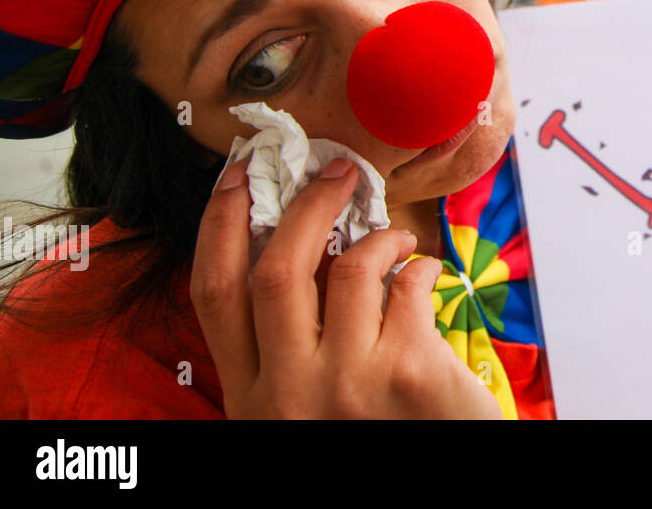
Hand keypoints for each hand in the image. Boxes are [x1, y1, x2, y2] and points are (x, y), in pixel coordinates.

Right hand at [190, 158, 502, 418]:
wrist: (438, 487)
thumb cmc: (374, 433)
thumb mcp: (302, 403)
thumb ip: (288, 341)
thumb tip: (298, 241)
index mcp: (248, 397)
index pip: (213, 293)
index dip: (219, 223)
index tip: (238, 175)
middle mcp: (286, 394)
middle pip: (276, 269)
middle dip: (307, 205)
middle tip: (336, 173)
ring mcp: (346, 386)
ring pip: (347, 269)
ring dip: (379, 237)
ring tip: (397, 240)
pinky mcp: (408, 375)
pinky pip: (407, 287)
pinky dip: (420, 268)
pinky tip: (426, 278)